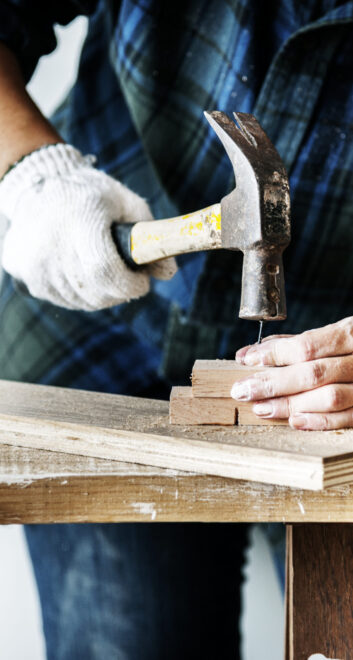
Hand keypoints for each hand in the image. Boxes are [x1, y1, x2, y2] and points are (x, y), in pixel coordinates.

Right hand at [0, 143, 176, 310]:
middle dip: (120, 292)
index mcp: (81, 219)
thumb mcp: (127, 203)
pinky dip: (79, 293)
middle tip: (127, 279)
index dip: (129, 285)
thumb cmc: (92, 194)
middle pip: (95, 291)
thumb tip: (168, 272)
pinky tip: (82, 272)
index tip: (142, 283)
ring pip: (80, 300)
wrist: (37, 183)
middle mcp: (52, 242)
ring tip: (104, 271)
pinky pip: (61, 298)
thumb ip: (152, 236)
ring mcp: (34, 260)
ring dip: (100, 294)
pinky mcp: (23, 271)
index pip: (105, 271)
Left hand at [231, 318, 352, 429]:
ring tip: (261, 407)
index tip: (248, 360)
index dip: (275, 354)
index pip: (308, 345)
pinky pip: (348, 419)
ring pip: (328, 398)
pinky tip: (294, 421)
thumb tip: (250, 354)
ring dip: (290, 405)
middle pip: (313, 374)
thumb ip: (296, 343)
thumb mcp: (337, 333)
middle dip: (273, 383)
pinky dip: (319, 422)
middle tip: (243, 389)